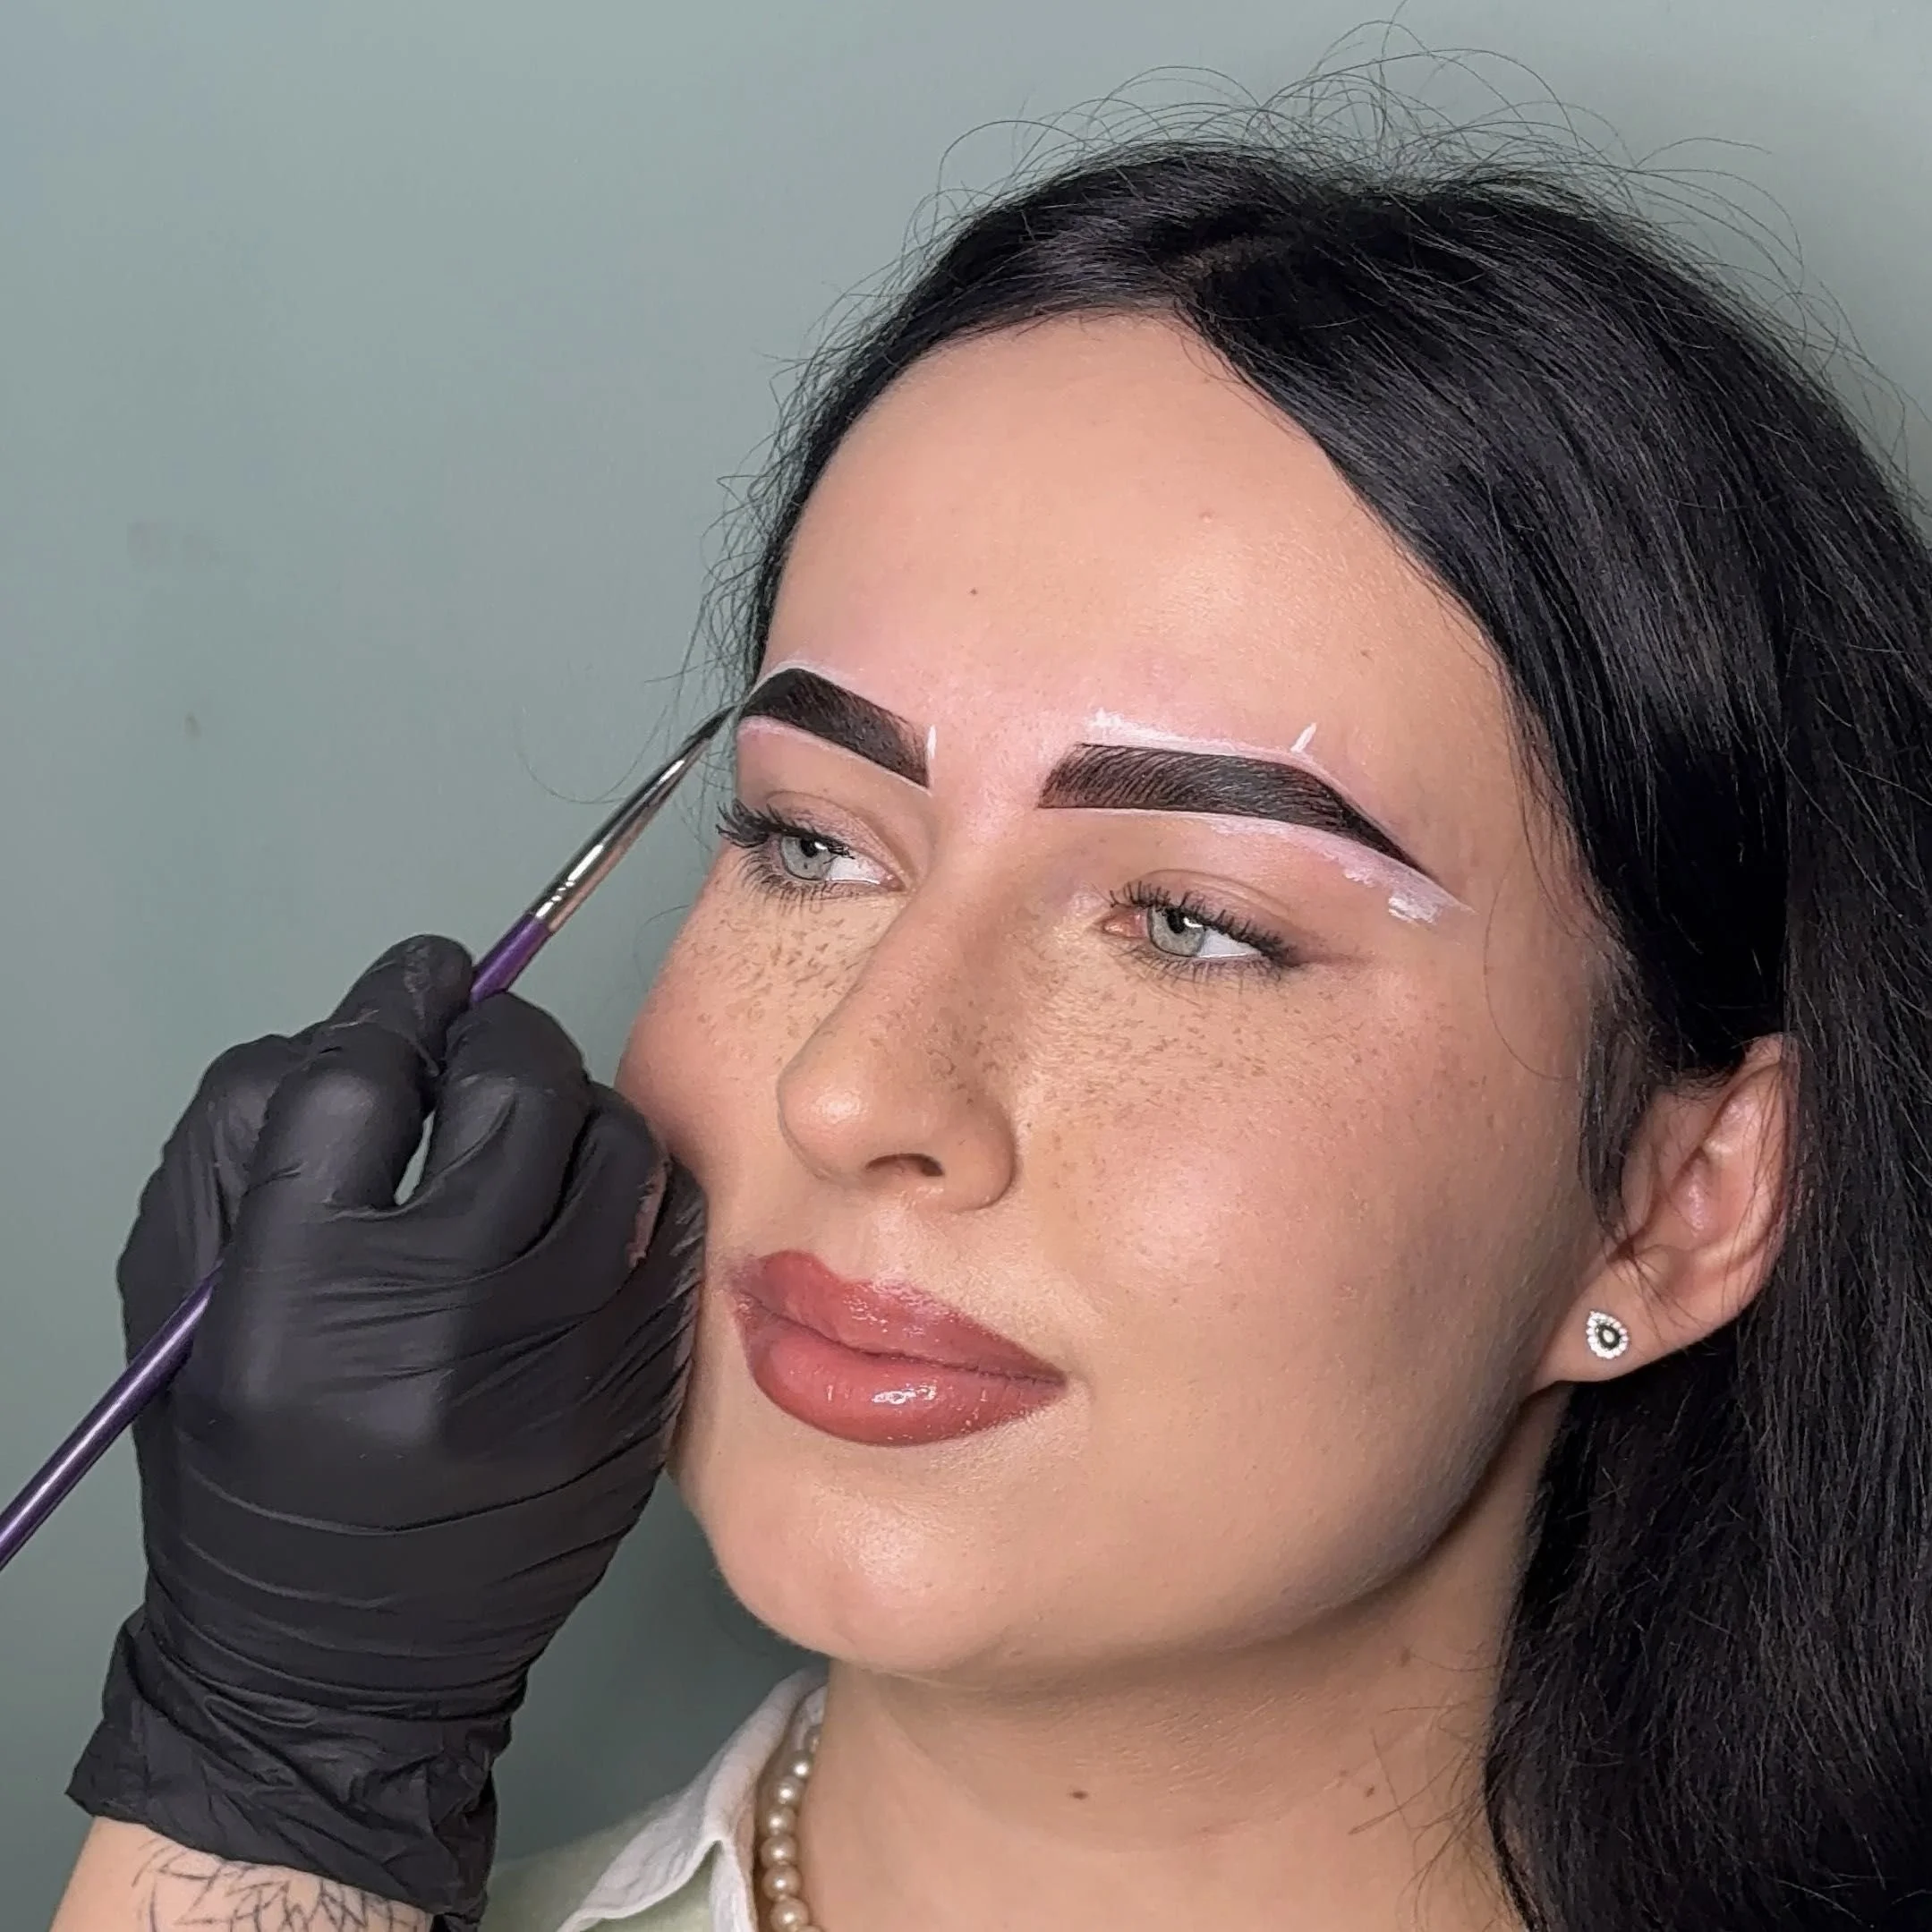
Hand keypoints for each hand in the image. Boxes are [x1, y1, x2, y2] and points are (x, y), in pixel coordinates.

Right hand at [67, 937, 700, 1929]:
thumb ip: (249, 1136)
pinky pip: (669, 1231)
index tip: (420, 979)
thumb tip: (377, 1029)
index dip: (399, 1001)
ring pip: (617, 1145)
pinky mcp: (636, 1394)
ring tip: (531, 1135)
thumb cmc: (244, 1475)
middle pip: (518, 1088)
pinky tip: (582, 1208)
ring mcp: (564, 1364)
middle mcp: (444, 1326)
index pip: (369, 1079)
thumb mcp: (184, 1303)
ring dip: (575, 1108)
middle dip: (499, 1037)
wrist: (344, 1666)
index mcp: (300, 1300)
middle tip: (478, 1048)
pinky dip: (629, 1193)